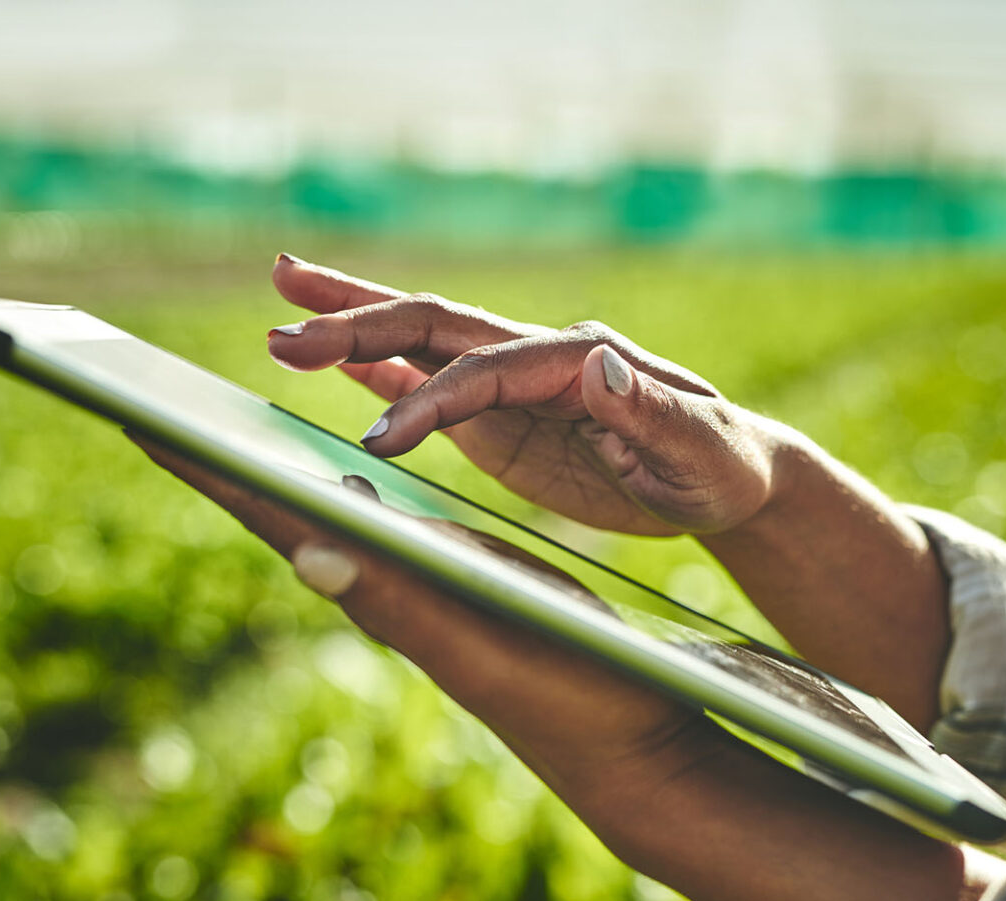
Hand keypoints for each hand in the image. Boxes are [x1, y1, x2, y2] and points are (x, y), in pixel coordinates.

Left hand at [128, 434, 727, 817]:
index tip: (135, 414)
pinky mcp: (462, 592)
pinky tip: (344, 476)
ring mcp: (424, 593)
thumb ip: (404, 599)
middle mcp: (390, 592)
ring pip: (329, 521)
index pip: (278, 520)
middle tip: (157, 404)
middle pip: (287, 515)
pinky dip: (345, 490)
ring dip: (274, 474)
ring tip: (225, 428)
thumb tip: (310, 552)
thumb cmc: (574, 694)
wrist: (632, 752)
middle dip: (223, 461)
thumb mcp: (486, 641)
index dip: (209, 470)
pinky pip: (384, 530)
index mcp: (386, 594)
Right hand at [266, 255, 782, 535]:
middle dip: (358, 323)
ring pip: (422, 342)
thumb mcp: (701, 449)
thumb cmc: (720, 467)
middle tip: (282, 325)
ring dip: (353, 328)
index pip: (486, 371)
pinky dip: (380, 370)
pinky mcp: (505, 414)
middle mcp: (538, 357)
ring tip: (279, 319)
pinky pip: (433, 382)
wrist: (725, 475)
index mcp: (579, 360)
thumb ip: (650, 410)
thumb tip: (597, 360)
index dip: (429, 399)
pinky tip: (334, 361)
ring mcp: (515, 382)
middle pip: (435, 326)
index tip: (379, 442)